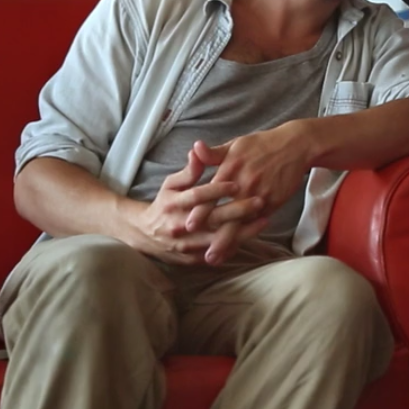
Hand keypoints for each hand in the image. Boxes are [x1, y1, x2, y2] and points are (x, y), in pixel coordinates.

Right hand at [128, 147, 269, 265]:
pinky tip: (252, 237)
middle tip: (260, 200)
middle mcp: (179, 226)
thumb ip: (188, 171)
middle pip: (211, 218)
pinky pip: (217, 253)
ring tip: (264, 220)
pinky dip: (235, 246)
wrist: (144, 236)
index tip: (237, 183)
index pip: (197, 196)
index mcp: (173, 204)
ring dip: (242, 231)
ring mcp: (186, 245)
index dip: (217, 189)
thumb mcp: (171, 185)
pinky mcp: (192, 259)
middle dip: (237, 210)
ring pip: (218, 239)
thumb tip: (198, 149)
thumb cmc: (164, 205)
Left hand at [184, 125, 312, 264]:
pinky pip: (257, 224)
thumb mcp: (235, 145)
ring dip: (229, 244)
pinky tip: (236, 247)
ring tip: (217, 259)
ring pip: (242, 225)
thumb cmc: (261, 146)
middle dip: (215, 238)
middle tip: (203, 255)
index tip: (189, 226)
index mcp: (230, 171)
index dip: (200, 212)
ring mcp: (260, 196)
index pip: (211, 195)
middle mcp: (244, 186)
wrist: (295, 146)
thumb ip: (213, 154)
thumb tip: (194, 147)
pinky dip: (246, 236)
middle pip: (227, 217)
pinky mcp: (273, 203)